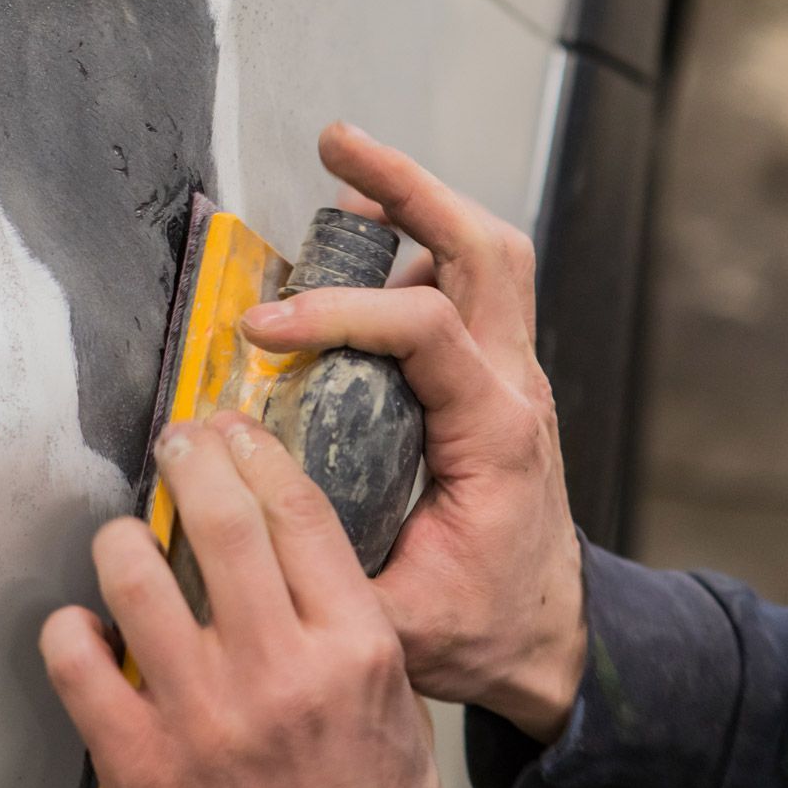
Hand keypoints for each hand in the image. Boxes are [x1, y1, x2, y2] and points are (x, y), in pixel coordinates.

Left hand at [41, 413, 445, 787]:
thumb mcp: (392, 701)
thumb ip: (345, 615)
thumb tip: (284, 527)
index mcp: (353, 650)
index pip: (298, 511)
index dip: (257, 450)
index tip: (236, 431)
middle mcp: (278, 674)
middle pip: (219, 516)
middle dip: (190, 457)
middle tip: (178, 443)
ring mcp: (201, 719)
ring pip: (132, 574)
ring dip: (123, 539)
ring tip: (128, 541)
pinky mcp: (137, 765)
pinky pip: (75, 660)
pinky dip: (72, 631)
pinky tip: (88, 630)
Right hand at [239, 123, 586, 742]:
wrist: (553, 643)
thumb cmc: (485, 630)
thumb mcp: (398, 622)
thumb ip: (320, 575)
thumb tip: (234, 521)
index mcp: (494, 435)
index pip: (422, 331)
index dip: (337, 314)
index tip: (261, 329)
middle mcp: (514, 389)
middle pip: (482, 249)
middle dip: (410, 186)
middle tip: (336, 144)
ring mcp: (512, 378)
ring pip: (486, 254)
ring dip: (422, 202)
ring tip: (347, 175)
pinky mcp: (495, 381)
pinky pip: (472, 286)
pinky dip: (424, 245)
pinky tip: (370, 247)